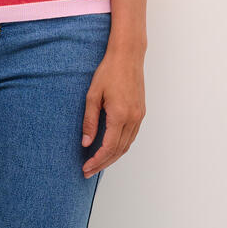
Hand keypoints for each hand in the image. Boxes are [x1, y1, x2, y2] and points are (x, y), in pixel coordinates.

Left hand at [80, 46, 145, 177]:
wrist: (128, 56)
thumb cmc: (108, 71)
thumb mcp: (93, 95)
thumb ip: (90, 120)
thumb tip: (85, 142)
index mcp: (120, 115)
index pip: (108, 147)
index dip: (96, 160)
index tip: (85, 167)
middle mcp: (133, 119)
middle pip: (118, 151)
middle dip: (103, 163)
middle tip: (88, 171)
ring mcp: (139, 116)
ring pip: (126, 146)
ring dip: (112, 157)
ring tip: (97, 163)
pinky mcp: (141, 112)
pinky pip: (131, 136)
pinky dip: (120, 146)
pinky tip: (110, 148)